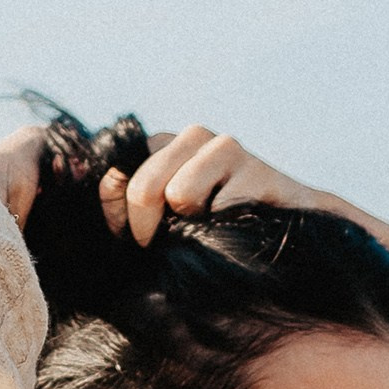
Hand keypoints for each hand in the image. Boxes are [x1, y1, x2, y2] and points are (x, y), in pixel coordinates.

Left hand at [103, 126, 319, 245]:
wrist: (289, 246)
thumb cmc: (219, 239)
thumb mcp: (166, 229)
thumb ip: (129, 217)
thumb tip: (98, 219)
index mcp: (162, 148)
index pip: (116, 173)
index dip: (119, 218)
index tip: (138, 243)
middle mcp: (191, 138)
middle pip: (142, 186)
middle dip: (149, 230)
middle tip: (170, 250)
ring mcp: (224, 147)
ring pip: (179, 193)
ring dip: (191, 228)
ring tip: (212, 233)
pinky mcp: (255, 168)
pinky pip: (219, 208)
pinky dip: (224, 232)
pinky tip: (241, 232)